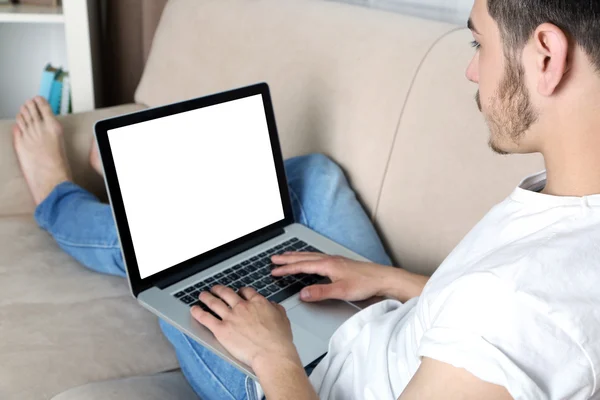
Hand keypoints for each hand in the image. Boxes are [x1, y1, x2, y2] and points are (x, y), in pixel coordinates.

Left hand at [190, 285, 300, 368]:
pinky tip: (194, 309)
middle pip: (226, 293)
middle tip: (215, 289)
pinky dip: (198, 312)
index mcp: (257, 302)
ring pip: (214, 302)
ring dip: (206, 297)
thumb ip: (275, 308)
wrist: (272, 353)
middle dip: (219, 289)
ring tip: (202, 295)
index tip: (238, 293)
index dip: (240, 291)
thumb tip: (272, 305)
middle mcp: (242, 306)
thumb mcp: (283, 318)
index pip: (245, 291)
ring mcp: (230, 317)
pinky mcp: (221, 330)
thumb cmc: (279, 340)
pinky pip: (205, 318)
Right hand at [272, 252, 428, 302]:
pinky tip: (310, 261)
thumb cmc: (365, 283)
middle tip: (274, 259)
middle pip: (304, 257)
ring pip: (310, 256)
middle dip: (287, 258)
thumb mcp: (340, 291)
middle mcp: (329, 259)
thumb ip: (320, 292)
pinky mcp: (340, 263)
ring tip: (287, 256)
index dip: (286, 268)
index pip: (301, 266)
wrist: (383, 278)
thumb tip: (302, 294)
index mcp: (327, 264)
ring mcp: (335, 260)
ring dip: (297, 256)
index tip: (274, 270)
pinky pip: (318, 258)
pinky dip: (308, 258)